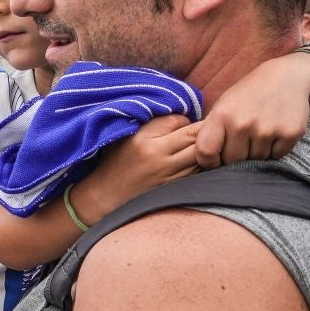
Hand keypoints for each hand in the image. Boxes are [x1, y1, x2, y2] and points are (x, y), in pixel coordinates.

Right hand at [74, 114, 199, 218]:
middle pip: (195, 135)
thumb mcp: (124, 135)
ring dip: (205, 147)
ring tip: (201, 145)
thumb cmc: (113, 162)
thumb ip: (151, 124)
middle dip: (203, 130)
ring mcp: (167, 174)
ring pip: (201, 154)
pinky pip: (198, 171)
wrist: (105, 196)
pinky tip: (194, 161)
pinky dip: (200, 163)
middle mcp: (157, 156)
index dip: (184, 120)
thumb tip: (180, 114)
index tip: (180, 124)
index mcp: (142, 138)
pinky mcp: (174, 187)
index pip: (178, 119)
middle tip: (203, 130)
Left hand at [195, 56, 309, 167]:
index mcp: (222, 114)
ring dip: (256, 153)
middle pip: (232, 161)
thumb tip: (205, 161)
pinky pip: (276, 156)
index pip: (206, 152)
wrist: (287, 77)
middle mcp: (243, 123)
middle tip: (243, 141)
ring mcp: (267, 130)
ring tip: (260, 133)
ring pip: (256, 160)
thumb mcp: (224, 105)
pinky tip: (275, 132)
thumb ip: (213, 131)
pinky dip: (275, 149)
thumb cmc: (249, 94)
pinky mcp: (290, 134)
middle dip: (235, 156)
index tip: (215, 160)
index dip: (209, 162)